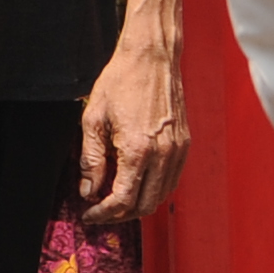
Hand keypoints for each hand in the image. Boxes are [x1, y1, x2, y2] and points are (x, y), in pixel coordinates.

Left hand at [79, 27, 187, 223]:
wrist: (151, 57)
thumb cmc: (120, 82)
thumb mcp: (93, 119)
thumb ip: (91, 159)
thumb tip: (89, 190)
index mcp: (138, 150)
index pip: (122, 200)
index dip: (103, 213)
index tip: (89, 215)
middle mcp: (163, 155)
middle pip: (144, 205)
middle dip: (119, 214)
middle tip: (99, 211)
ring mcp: (178, 150)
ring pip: (161, 196)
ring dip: (137, 204)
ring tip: (114, 200)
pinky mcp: (185, 144)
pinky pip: (171, 180)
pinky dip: (154, 189)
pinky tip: (136, 183)